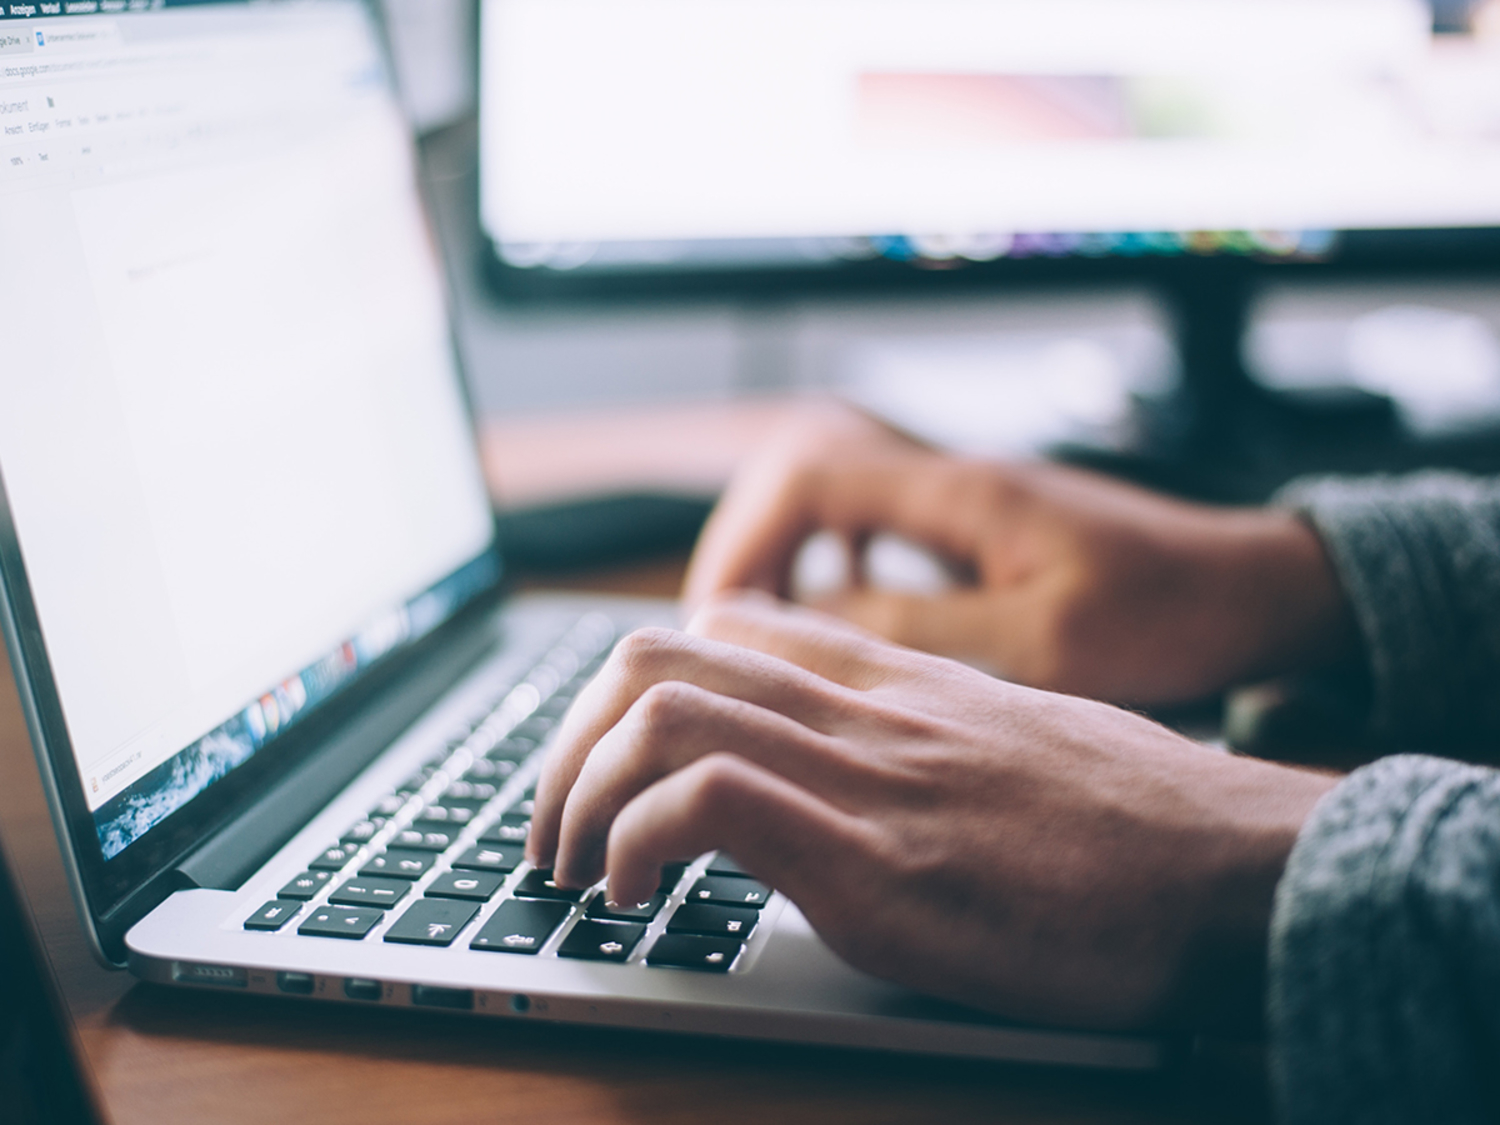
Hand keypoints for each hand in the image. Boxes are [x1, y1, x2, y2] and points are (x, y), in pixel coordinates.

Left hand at [529, 593, 1337, 1030]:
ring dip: (577, 792)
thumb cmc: (1138, 823)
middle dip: (568, 740)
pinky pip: (706, 801)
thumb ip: (920, 738)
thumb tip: (856, 773)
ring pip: (659, 709)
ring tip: (573, 868)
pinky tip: (634, 897)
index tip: (609, 762)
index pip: (723, 627)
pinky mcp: (876, 861)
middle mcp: (864, 708)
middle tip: (554, 825)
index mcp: (893, 681)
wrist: (1238, 869)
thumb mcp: (1013, 744)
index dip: (632, 688)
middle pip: (657, 654)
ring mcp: (865, 776)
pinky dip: (635, 842)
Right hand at [683, 402, 1354, 705]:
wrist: (1251, 589)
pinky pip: (874, 522)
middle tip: (723, 625)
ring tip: (762, 624)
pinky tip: (838, 613)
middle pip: (803, 471)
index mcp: (961, 493)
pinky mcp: (980, 526)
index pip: (809, 474)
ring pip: (833, 494)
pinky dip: (834, 560)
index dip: (745, 538)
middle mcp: (952, 479)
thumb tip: (814, 622)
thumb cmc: (1168, 613)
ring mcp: (965, 499)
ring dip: (785, 550)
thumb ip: (923, 627)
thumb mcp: (1043, 642)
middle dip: (748, 543)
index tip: (721, 614)